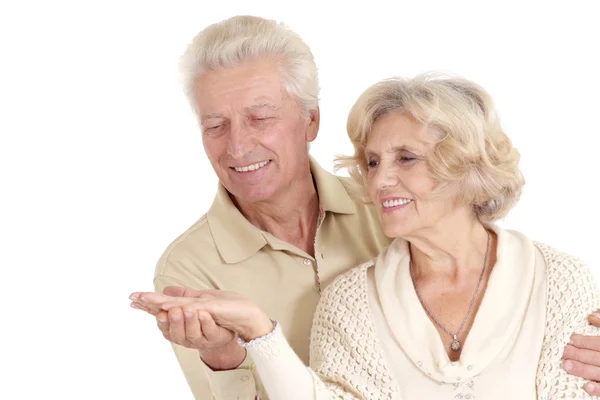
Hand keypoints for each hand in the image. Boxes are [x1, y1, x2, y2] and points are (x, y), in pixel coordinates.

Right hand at [130, 287, 248, 369]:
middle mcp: (188, 336)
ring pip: (191, 335)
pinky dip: (206, 323)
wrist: (240, 321)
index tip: (140, 304)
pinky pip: (210, 332)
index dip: (152, 314)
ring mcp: (203, 338)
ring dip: (188, 321)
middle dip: (171, 320)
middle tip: (167, 309)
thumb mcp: (196, 301)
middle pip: (174, 333)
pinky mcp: (218, 337)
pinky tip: (203, 313)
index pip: (163, 321)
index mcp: (181, 327)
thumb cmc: (215, 313)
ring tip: (188, 309)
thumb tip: (163, 291)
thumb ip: (179, 298)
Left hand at [562, 310, 599, 394]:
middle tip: (563, 352)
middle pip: (597, 357)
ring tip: (567, 366)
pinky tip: (587, 387)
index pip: (599, 343)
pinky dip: (598, 389)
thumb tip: (592, 315)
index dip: (584, 341)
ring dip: (583, 370)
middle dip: (578, 354)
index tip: (570, 339)